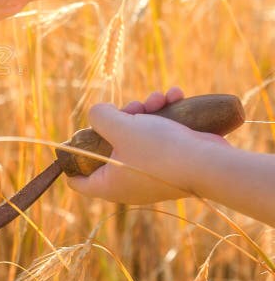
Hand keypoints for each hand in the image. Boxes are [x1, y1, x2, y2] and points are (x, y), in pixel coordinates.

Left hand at [66, 87, 230, 203]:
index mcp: (109, 184)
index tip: (74, 140)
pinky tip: (175, 96)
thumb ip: (99, 117)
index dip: (71, 161)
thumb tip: (99, 113)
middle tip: (133, 108)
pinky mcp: (171, 161)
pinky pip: (160, 136)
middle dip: (120, 119)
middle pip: (108, 146)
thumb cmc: (158, 149)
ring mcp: (151, 172)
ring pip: (137, 135)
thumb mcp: (119, 126)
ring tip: (159, 98)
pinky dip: (166, 116)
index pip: (77, 181)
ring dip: (147, 110)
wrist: (210, 163)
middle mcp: (128, 182)